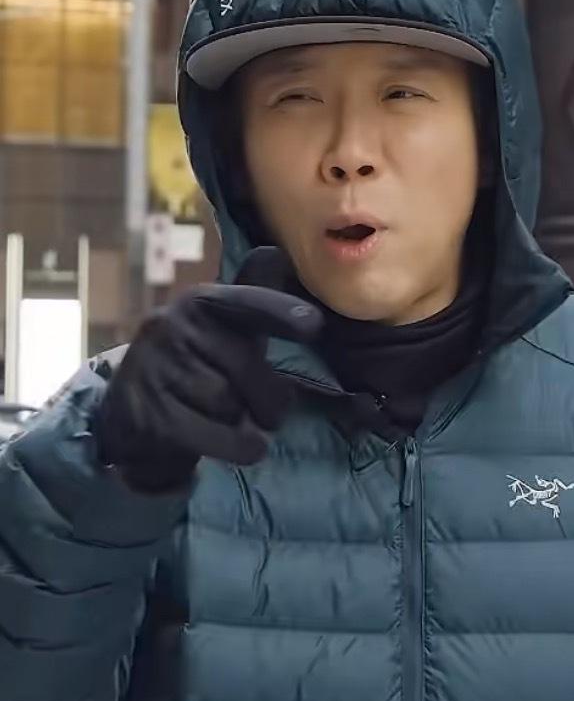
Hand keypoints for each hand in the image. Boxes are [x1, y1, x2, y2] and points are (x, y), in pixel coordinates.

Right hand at [93, 247, 322, 492]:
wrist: (132, 416)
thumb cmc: (198, 365)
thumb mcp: (228, 330)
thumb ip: (255, 297)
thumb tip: (276, 252)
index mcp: (198, 302)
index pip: (243, 303)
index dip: (279, 311)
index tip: (314, 325)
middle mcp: (170, 326)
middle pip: (243, 364)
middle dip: (268, 395)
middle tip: (271, 412)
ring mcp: (153, 368)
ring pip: (226, 402)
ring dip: (239, 419)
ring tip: (226, 418)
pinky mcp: (145, 411)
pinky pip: (211, 434)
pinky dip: (237, 446)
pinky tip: (248, 448)